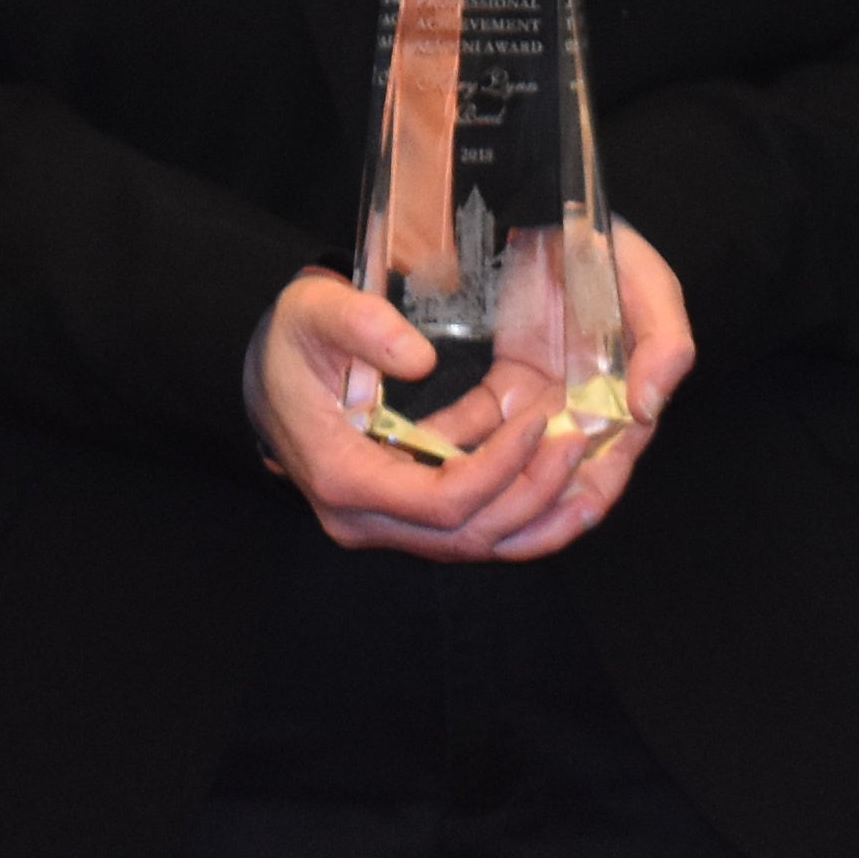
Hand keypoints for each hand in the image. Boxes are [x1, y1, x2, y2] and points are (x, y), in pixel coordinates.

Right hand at [239, 228, 696, 563]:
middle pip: (467, 536)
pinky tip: (562, 491)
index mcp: (344, 478)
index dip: (499, 468)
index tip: (537, 422)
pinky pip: (468, 531)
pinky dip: (516, 515)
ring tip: (590, 482)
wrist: (267, 371)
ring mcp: (384, 526)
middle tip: (579, 445)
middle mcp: (364, 520)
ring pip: (474, 545)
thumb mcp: (314, 312)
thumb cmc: (292, 341)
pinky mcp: (404, 516)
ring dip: (535, 517)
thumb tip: (419, 358)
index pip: (443, 503)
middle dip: (531, 495)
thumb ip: (362, 325)